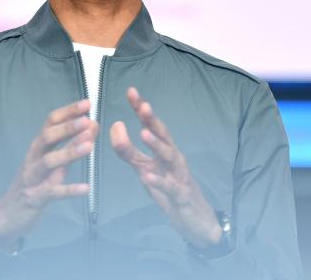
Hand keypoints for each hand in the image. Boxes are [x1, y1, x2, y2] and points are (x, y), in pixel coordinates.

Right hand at [0, 99, 97, 250]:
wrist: (8, 215)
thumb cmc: (34, 183)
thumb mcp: (53, 162)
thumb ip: (71, 144)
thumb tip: (92, 124)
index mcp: (38, 147)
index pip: (50, 122)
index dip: (68, 112)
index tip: (87, 103)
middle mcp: (33, 158)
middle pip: (47, 137)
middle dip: (67, 128)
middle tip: (86, 120)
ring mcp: (32, 178)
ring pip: (48, 162)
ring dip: (69, 153)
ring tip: (89, 147)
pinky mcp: (35, 198)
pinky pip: (52, 192)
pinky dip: (69, 190)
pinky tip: (86, 188)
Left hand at [110, 87, 221, 247]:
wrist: (196, 218)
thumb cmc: (170, 189)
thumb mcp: (145, 169)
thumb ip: (129, 151)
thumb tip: (114, 127)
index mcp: (164, 150)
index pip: (152, 126)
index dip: (142, 109)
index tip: (131, 91)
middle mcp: (173, 158)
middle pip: (163, 135)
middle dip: (152, 120)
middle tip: (143, 105)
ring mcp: (178, 176)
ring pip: (168, 157)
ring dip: (156, 144)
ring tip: (143, 133)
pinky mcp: (180, 195)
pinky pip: (169, 187)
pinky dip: (159, 181)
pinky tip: (149, 176)